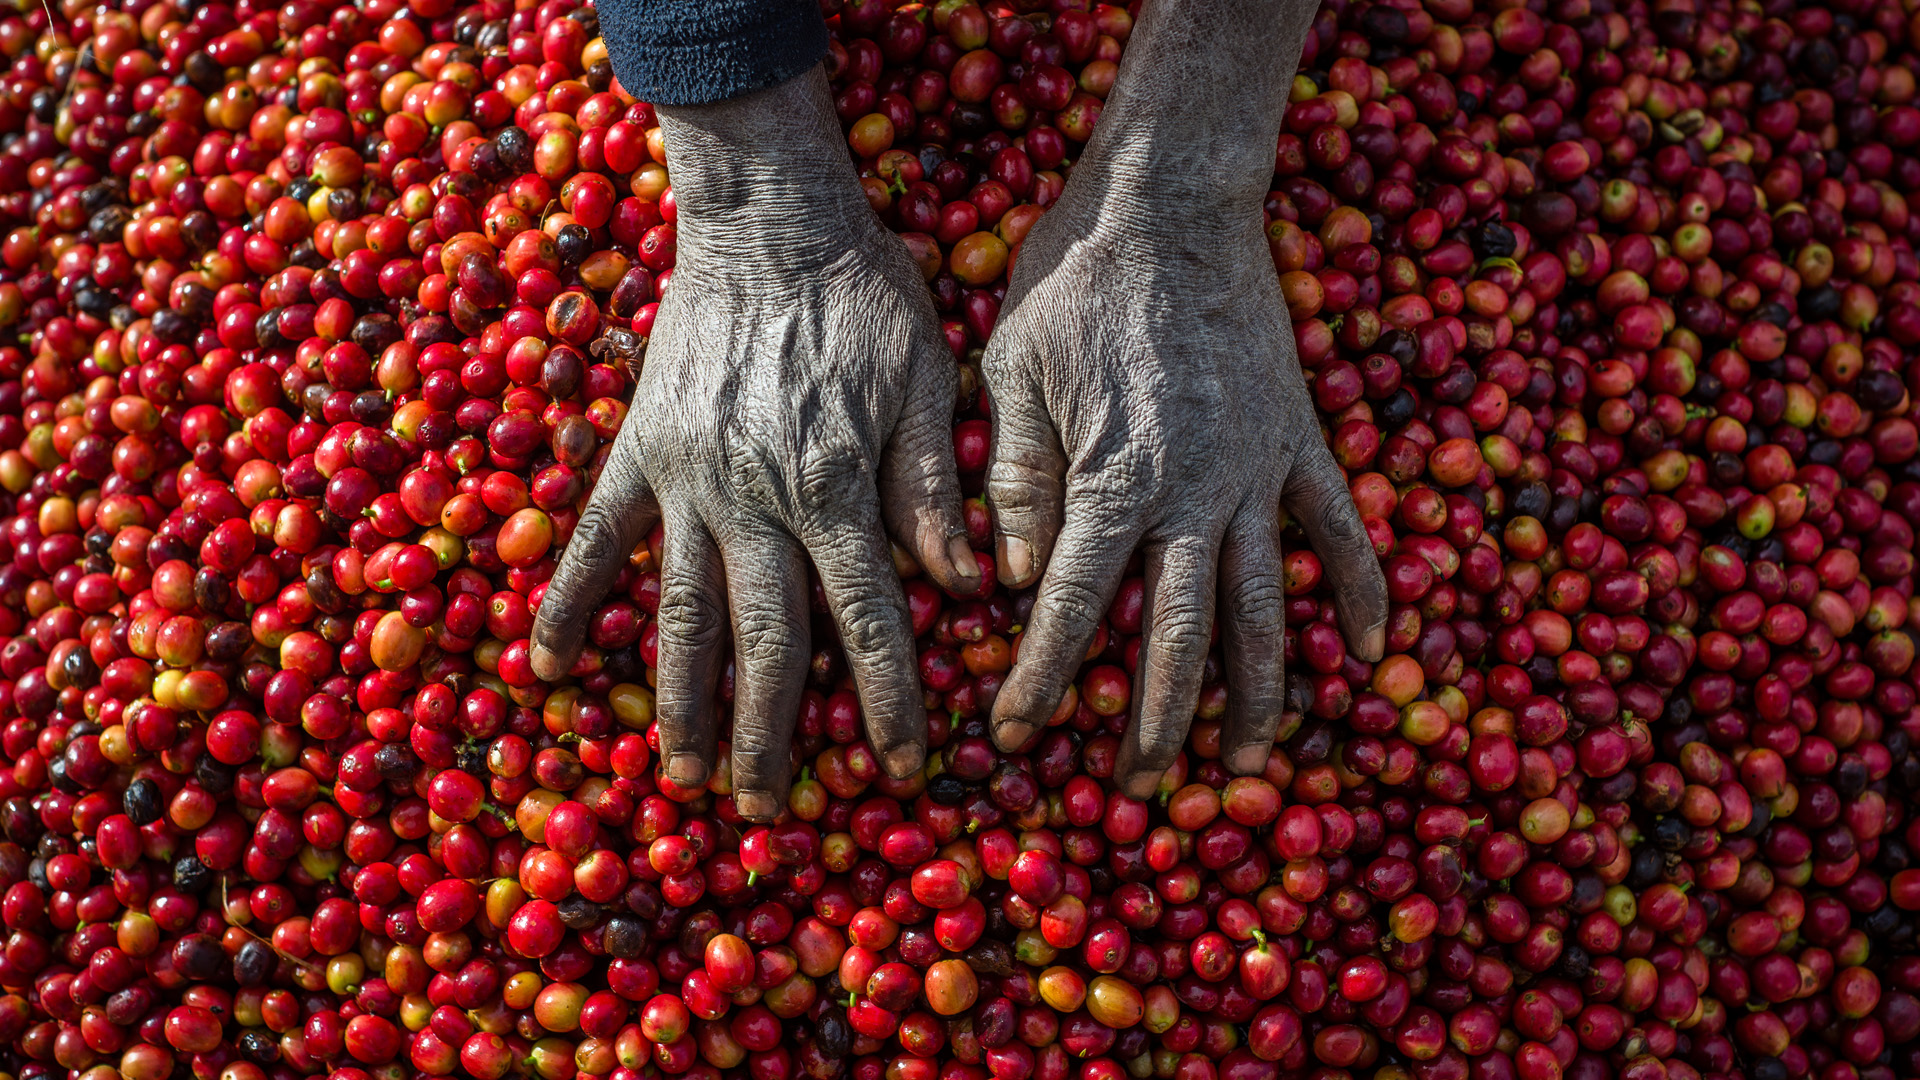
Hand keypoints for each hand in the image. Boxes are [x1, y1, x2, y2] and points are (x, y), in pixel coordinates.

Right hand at [530, 67, 978, 820]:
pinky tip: (546, 667)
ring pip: (681, 612)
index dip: (890, 703)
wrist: (769, 221)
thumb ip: (938, 490)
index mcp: (839, 491)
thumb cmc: (865, 298)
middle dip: (776, 735)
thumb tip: (966, 587)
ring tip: (684, 775)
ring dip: (684, 701)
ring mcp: (689, 483)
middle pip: (768, 642)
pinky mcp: (638, 454)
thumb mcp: (930, 383)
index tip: (902, 768)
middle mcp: (759, 502)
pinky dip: (567, 601)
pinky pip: (595, 539)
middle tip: (773, 811)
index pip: (872, 623)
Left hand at [982, 0, 1387, 797]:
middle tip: (1141, 790)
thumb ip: (1014, 482)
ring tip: (1255, 766)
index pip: (1070, 611)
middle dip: (1154, 722)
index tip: (1018, 737)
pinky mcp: (1302, 441)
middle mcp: (1196, 494)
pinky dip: (1364, 593)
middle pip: (1179, 637)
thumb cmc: (1075, 281)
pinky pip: (1343, 532)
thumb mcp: (1010, 372)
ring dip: (1263, 694)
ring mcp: (1261, 472)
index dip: (1042, 681)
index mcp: (1115, 481)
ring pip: (1270, 606)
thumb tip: (1009, 580)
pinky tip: (1372, 654)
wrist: (1173, 200)